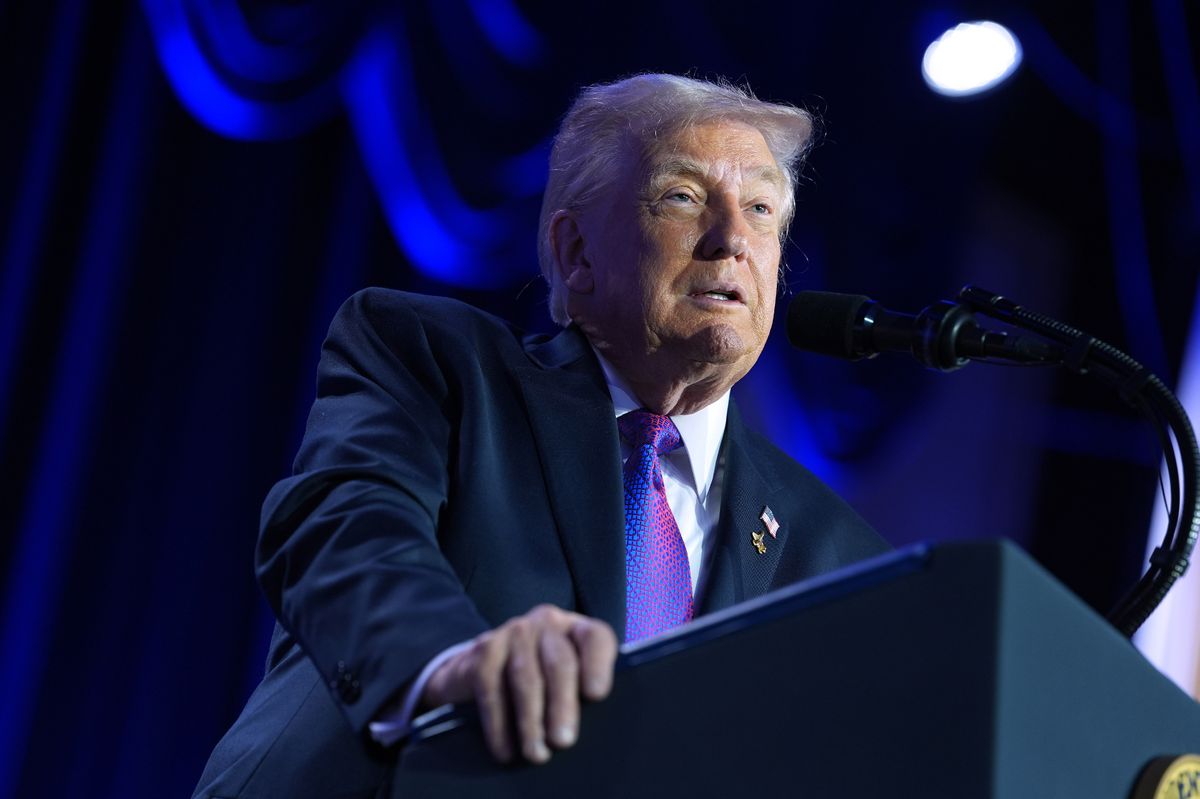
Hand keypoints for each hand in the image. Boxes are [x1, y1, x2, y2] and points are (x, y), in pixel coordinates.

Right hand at [420, 605, 617, 763]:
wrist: (484, 666)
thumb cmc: (543, 680)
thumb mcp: (570, 680)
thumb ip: (583, 695)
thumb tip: (596, 734)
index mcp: (578, 629)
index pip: (596, 638)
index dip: (598, 665)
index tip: (596, 696)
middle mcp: (548, 623)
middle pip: (560, 663)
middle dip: (562, 706)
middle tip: (563, 742)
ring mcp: (515, 632)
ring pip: (525, 678)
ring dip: (531, 722)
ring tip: (536, 754)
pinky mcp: (485, 649)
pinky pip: (491, 689)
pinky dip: (498, 725)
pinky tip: (505, 750)